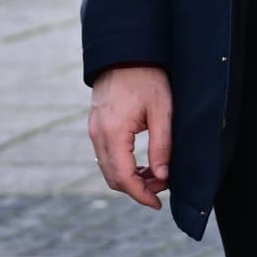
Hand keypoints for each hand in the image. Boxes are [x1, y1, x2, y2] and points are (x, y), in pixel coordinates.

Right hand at [88, 66, 173, 210]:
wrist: (125, 53)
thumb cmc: (147, 78)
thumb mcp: (162, 111)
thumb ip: (162, 146)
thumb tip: (162, 176)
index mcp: (114, 132)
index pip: (123, 177)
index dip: (140, 195)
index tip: (157, 204)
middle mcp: (98, 134)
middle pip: (113, 178)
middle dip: (137, 189)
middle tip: (162, 189)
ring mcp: (94, 130)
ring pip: (108, 168)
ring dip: (130, 178)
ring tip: (157, 176)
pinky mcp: (96, 126)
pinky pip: (106, 156)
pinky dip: (122, 166)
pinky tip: (142, 165)